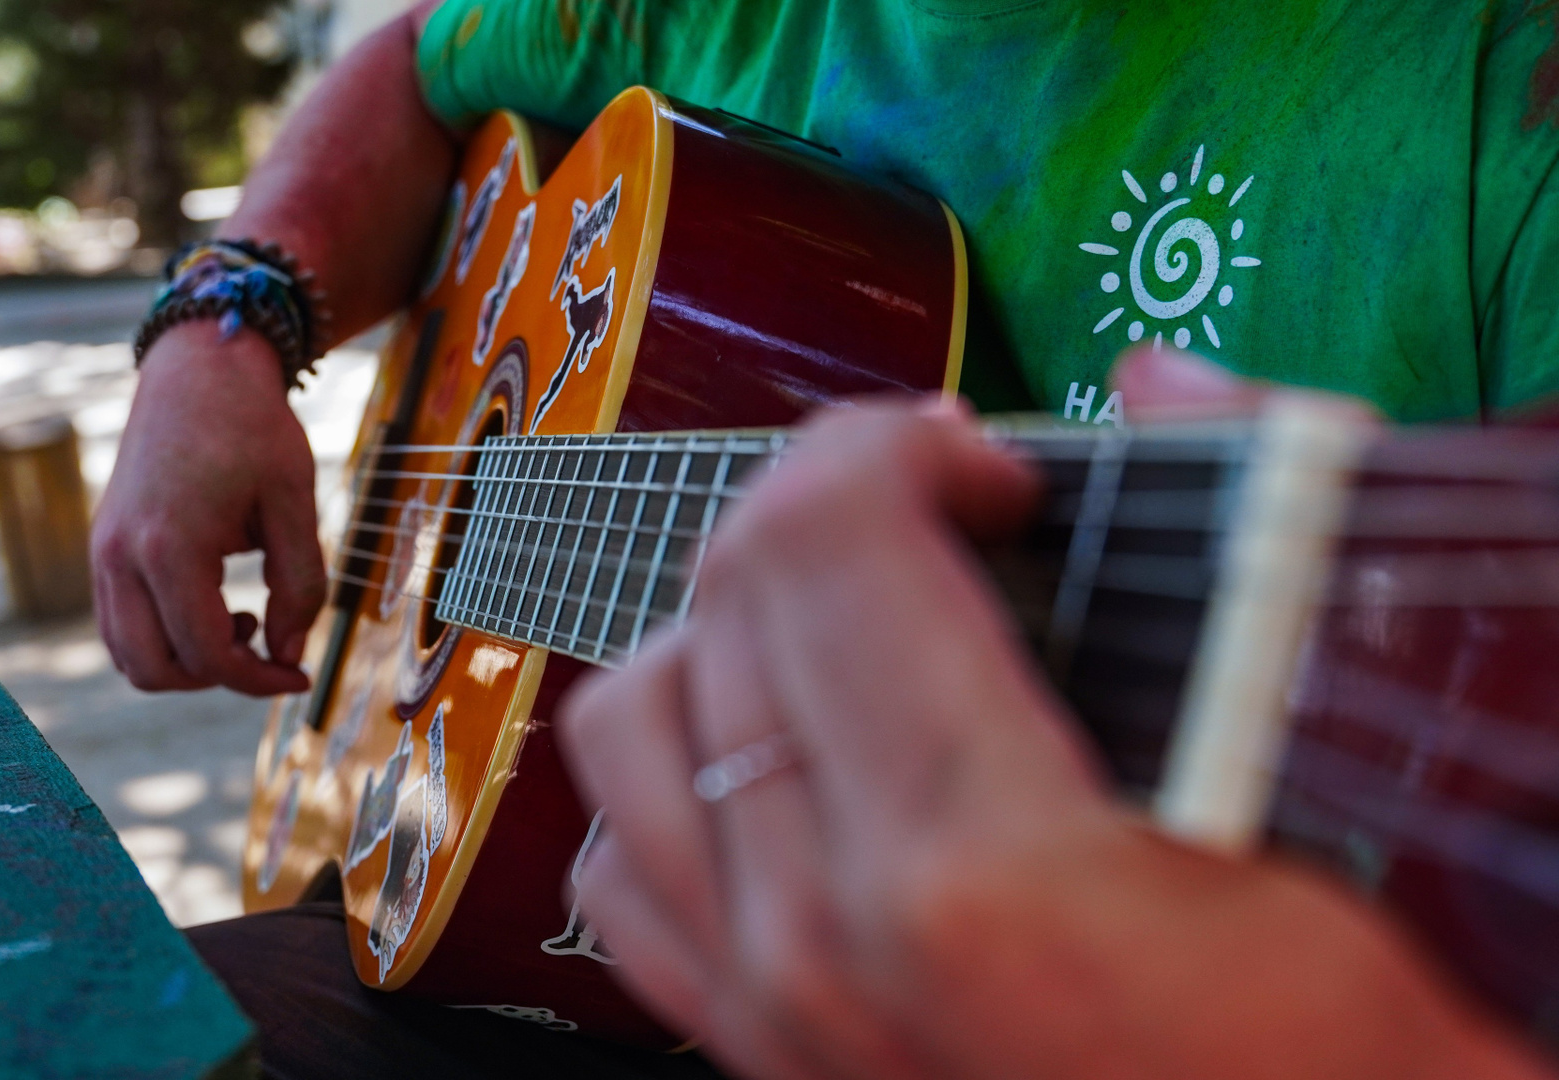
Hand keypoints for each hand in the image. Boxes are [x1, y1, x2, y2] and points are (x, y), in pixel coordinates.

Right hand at [92, 321, 322, 694]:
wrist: (196, 369)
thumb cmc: (252, 427)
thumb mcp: (294, 502)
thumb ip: (300, 585)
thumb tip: (289, 656)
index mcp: (169, 546)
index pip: (206, 654)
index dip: (259, 681)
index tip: (300, 675)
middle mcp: (120, 556)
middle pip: (153, 670)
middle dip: (216, 678)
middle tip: (266, 647)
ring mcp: (101, 552)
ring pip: (127, 655)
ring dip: (184, 662)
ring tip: (240, 621)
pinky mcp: (101, 547)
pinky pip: (119, 625)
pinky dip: (161, 638)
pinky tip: (211, 606)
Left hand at [560, 376, 1549, 1078]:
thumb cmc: (1339, 1063)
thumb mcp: (1348, 811)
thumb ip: (1262, 565)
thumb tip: (1165, 387)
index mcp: (979, 868)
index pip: (825, 539)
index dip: (896, 443)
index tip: (983, 467)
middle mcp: (831, 939)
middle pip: (729, 599)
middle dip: (830, 503)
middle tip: (940, 513)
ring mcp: (771, 1005)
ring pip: (634, 720)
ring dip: (731, 628)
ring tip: (850, 626)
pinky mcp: (750, 1050)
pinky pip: (618, 866)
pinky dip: (673, 779)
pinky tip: (779, 764)